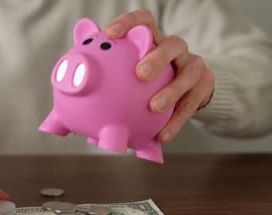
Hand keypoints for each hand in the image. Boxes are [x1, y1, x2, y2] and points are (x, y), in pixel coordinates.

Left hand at [105, 9, 214, 143]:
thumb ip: (103, 73)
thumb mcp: (128, 72)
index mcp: (153, 40)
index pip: (144, 21)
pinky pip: (192, 105)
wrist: (186, 90)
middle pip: (172, 44)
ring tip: (155, 107)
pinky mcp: (204, 86)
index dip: (129, 22)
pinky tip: (161, 136)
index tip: (111, 33)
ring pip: (188, 74)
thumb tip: (67, 84)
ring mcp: (193, 66)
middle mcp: (176, 49)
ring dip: (172, 91)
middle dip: (156, 57)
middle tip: (140, 74)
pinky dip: (176, 121)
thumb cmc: (148, 80)